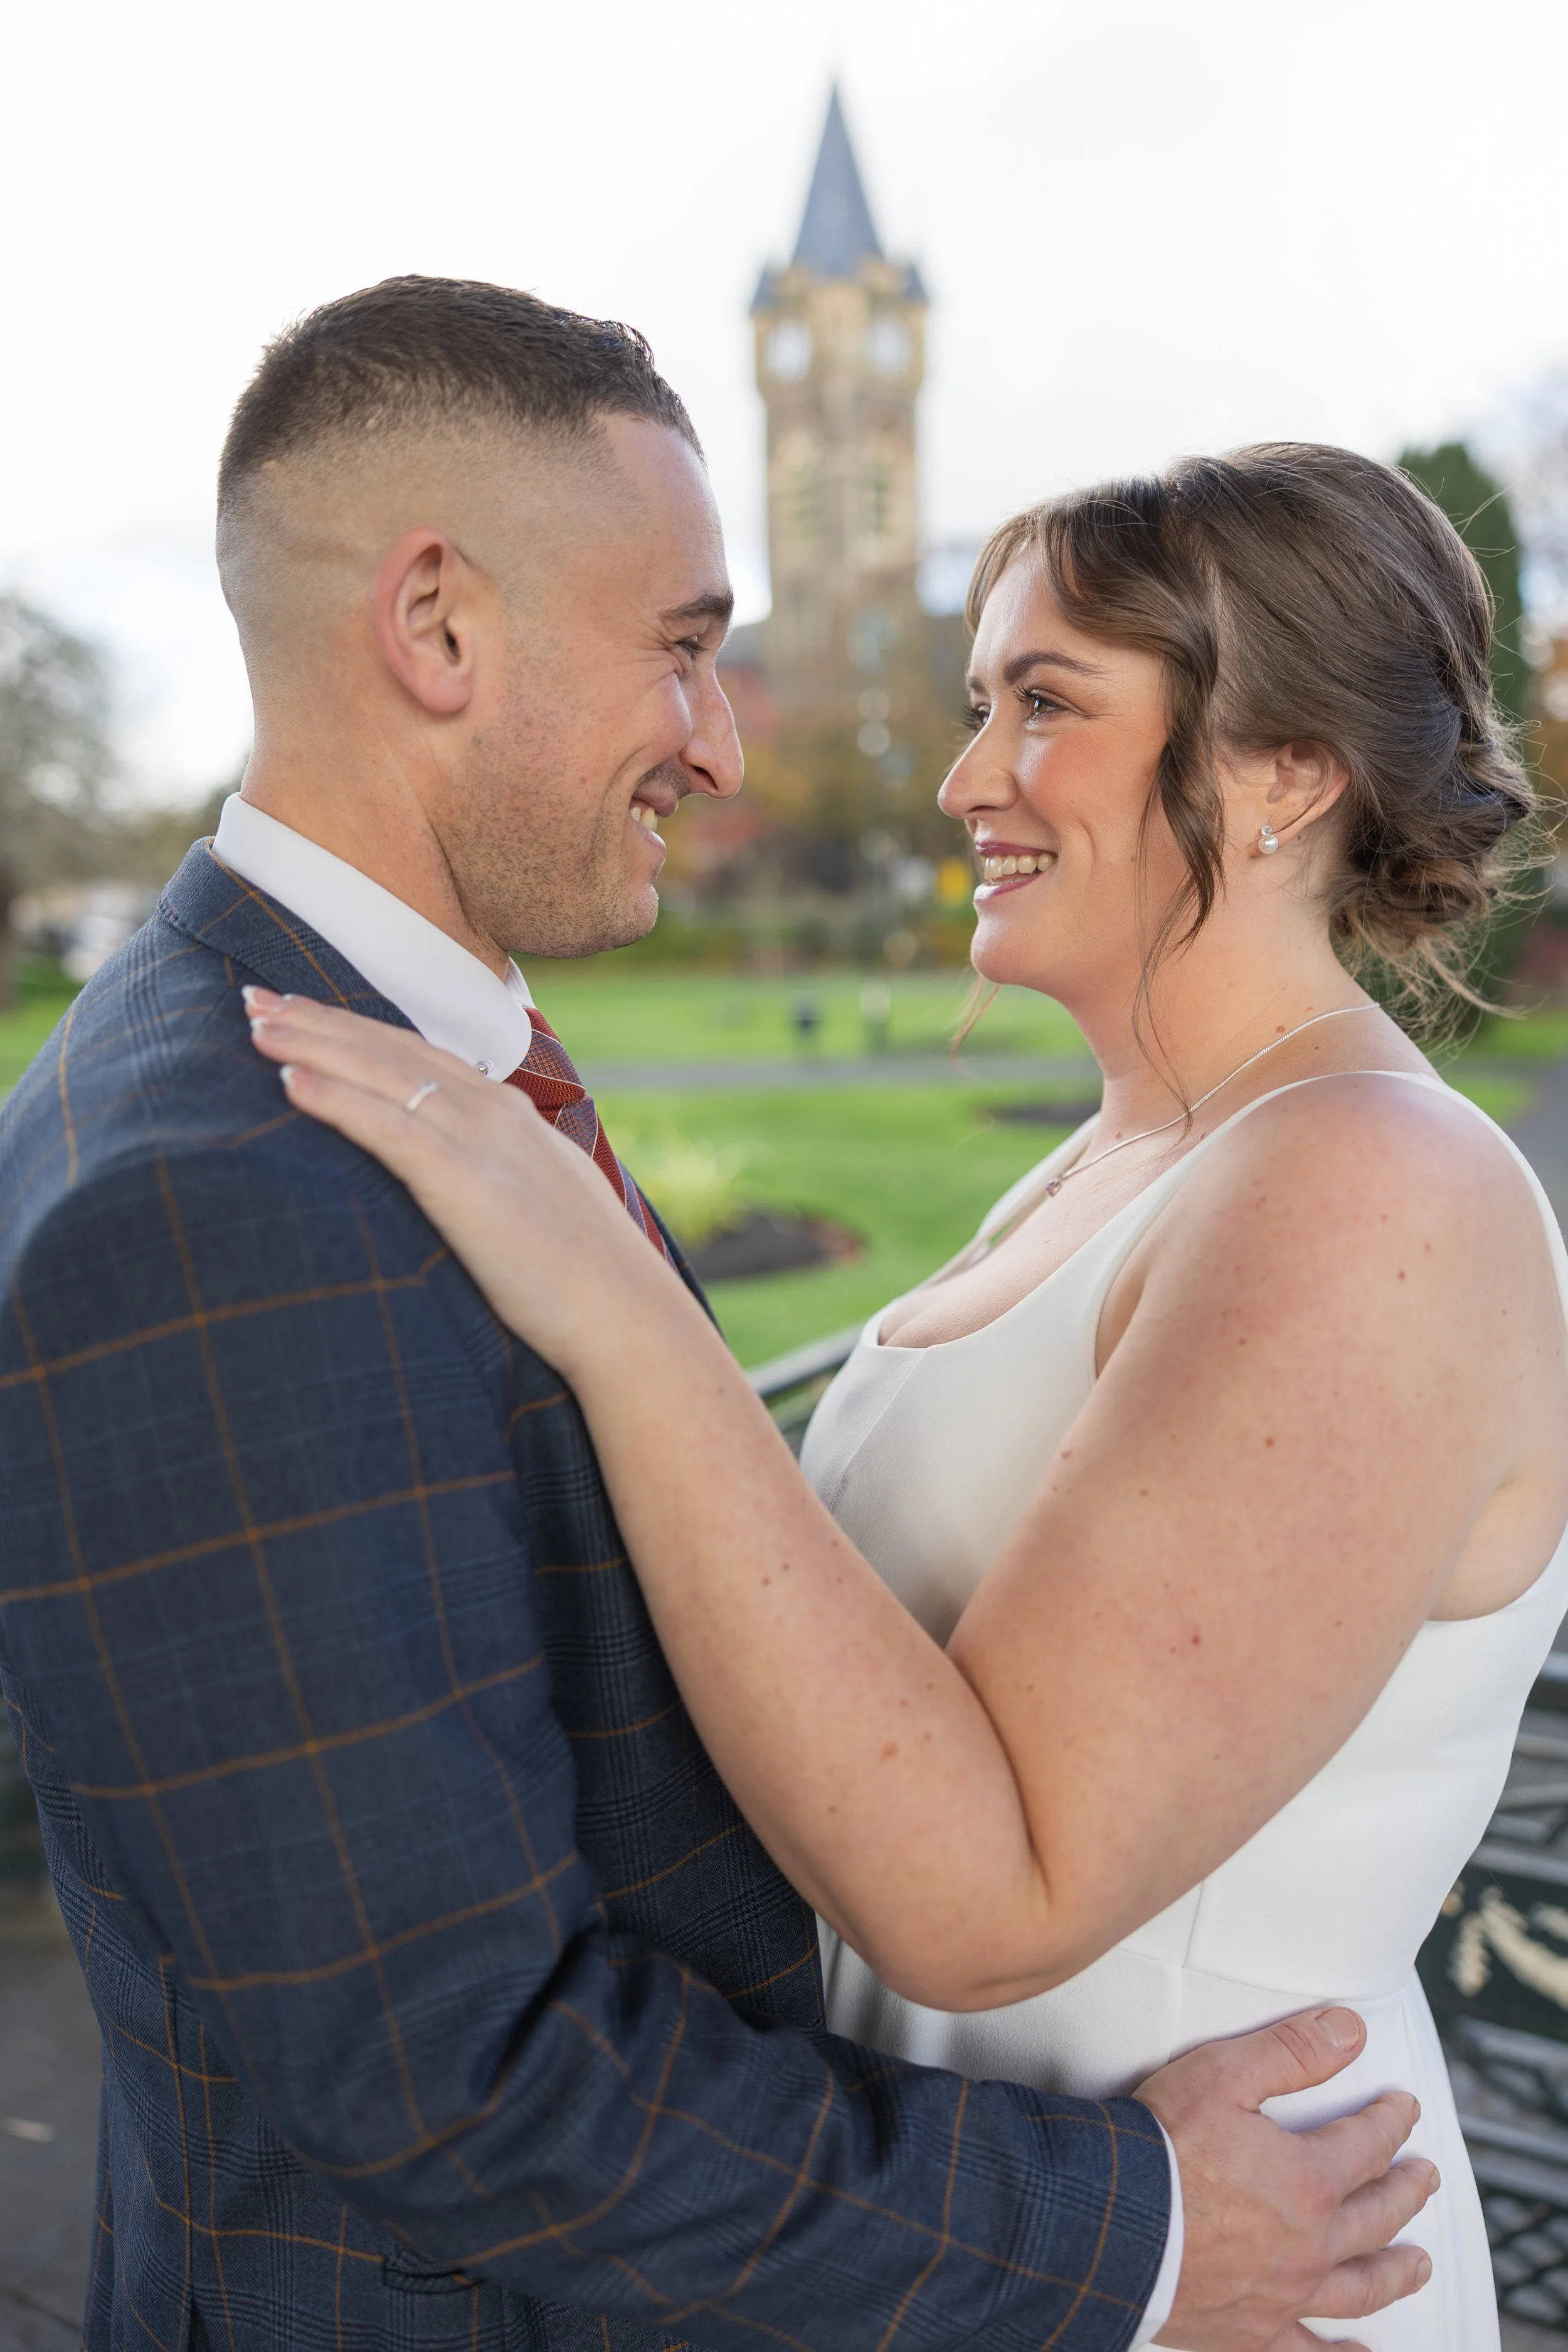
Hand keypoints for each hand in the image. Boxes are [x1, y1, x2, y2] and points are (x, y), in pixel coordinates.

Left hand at [243, 989, 687, 1377]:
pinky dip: (336, 1099)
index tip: (302, 1012)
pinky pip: (386, 1127)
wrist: (627, 1314)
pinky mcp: (462, 1182)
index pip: (418, 1055)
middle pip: (390, 1049)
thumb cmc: (585, 1280)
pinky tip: (288, 1082)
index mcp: (508, 1116)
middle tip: (255, 996)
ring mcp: (478, 1142)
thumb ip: (498, 1180)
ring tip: (256, 1024)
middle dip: (319, 1020)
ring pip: (381, 1074)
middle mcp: (491, 1112)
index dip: (356, 1030)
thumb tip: (469, 1190)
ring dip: (312, 1044)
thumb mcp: (539, 1206)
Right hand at [1138, 2006, 1434, 2350]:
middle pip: (1376, 2215)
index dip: (1391, 2121)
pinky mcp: (1252, 2331)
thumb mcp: (1223, 2074)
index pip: (1368, 2143)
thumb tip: (1351, 2031)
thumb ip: (1292, 2052)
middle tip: (1424, 2176)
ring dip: (1397, 2270)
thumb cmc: (1158, 2148)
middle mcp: (1310, 2244)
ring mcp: (1285, 2294)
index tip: (1404, 2110)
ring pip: (1360, 2286)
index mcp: (1308, 2181)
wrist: (1109, 2224)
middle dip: (1406, 2189)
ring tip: (1420, 2262)